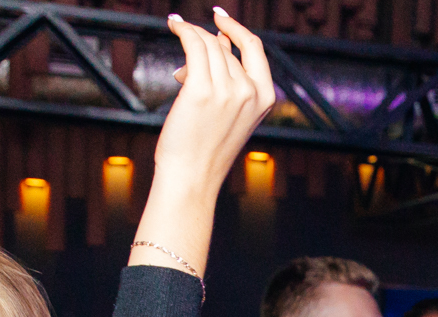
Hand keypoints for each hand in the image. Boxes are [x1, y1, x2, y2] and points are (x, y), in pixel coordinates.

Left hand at [130, 9, 275, 277]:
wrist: (191, 178)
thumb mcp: (228, 113)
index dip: (236, 28)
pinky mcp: (200, 90)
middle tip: (186, 45)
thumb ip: (229, 79)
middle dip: (203, 42)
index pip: (254, 49)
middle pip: (224, 47)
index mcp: (264, 98)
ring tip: (177, 49)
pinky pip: (193, 45)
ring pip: (207, 44)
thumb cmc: (205, 150)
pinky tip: (173, 25)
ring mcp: (226, 90)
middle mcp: (249, 92)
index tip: (219, 17)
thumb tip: (216, 40)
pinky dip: (182, 30)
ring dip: (189, 37)